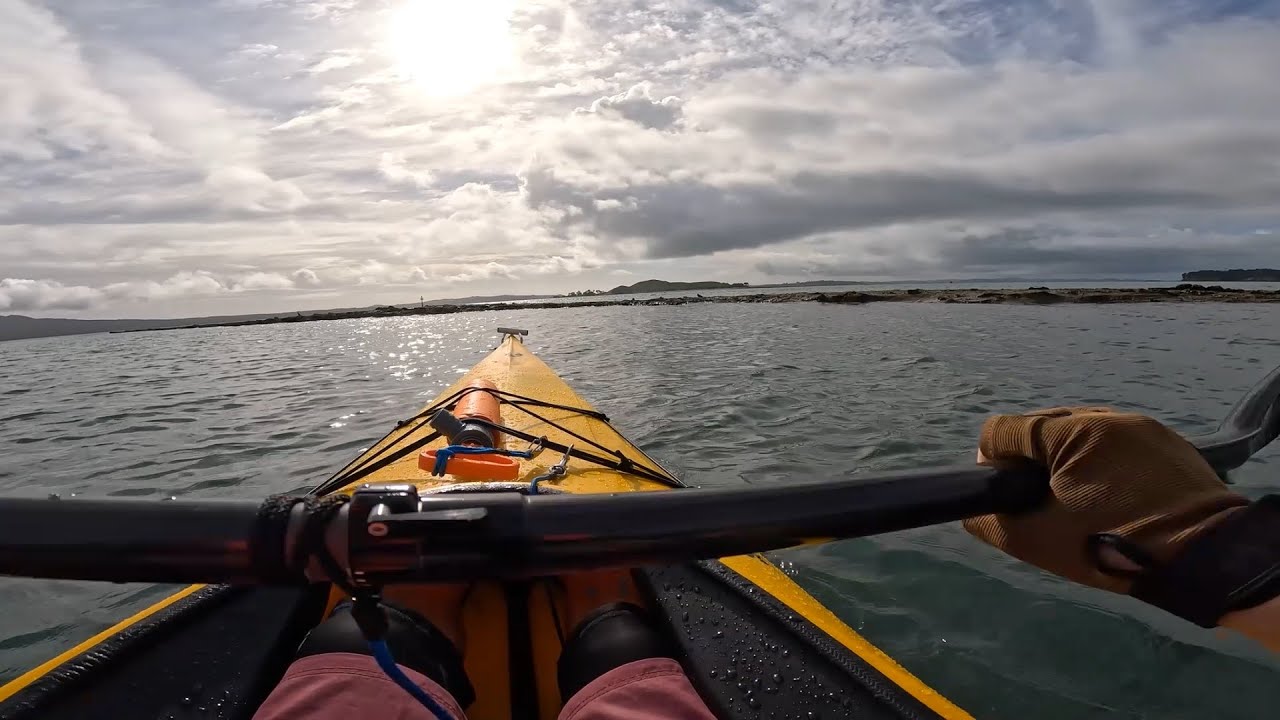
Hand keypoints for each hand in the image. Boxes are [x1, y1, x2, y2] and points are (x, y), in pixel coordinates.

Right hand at [964, 407, 1246, 593]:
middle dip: (1034, 463)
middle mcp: (1102, 415)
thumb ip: (989, 520)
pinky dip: (1105, 464)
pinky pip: (1115, 442)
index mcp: (1069, 431)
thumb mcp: (1036, 542)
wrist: (1205, 557)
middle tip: (1049, 504)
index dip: (993, 465)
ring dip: (1070, 461)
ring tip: (1086, 502)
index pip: (1001, 430)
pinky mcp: (1165, 439)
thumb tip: (973, 507)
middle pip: (1040, 429)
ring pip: (1079, 434)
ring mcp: (1138, 425)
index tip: (1011, 497)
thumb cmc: (1111, 548)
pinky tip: (1117, 497)